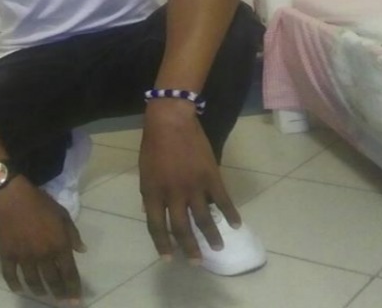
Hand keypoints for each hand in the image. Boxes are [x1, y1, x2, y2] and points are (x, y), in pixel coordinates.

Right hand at [0, 176, 85, 304]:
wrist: (13, 196)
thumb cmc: (41, 202)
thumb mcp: (63, 214)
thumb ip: (73, 234)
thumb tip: (82, 250)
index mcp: (59, 244)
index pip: (70, 273)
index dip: (74, 288)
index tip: (76, 300)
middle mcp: (43, 255)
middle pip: (53, 280)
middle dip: (59, 293)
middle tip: (62, 301)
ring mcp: (24, 257)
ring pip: (33, 281)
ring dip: (39, 290)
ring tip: (43, 294)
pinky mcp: (7, 256)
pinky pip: (11, 276)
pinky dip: (15, 285)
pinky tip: (19, 289)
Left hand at [139, 100, 240, 262]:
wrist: (171, 120)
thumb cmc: (154, 143)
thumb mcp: (144, 170)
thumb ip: (149, 192)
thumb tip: (149, 211)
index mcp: (153, 192)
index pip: (157, 226)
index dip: (163, 244)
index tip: (169, 258)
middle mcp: (173, 194)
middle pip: (182, 228)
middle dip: (189, 248)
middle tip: (196, 262)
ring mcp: (194, 186)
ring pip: (204, 219)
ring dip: (211, 237)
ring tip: (217, 248)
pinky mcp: (211, 176)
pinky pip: (223, 200)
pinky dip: (230, 214)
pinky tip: (236, 225)